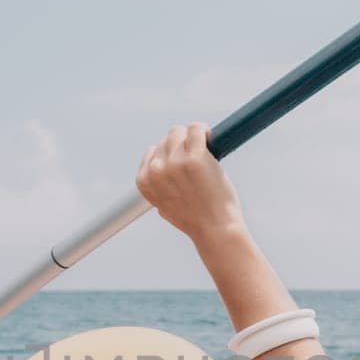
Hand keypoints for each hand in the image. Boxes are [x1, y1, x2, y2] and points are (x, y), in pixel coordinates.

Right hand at [135, 123, 245, 245]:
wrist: (215, 230)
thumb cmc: (196, 220)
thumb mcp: (166, 207)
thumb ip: (160, 188)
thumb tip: (160, 171)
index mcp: (145, 181)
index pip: (152, 151)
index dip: (169, 154)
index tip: (183, 159)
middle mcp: (156, 170)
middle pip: (167, 139)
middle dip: (182, 144)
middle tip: (198, 154)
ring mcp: (175, 163)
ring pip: (180, 132)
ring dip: (192, 136)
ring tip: (205, 147)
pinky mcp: (196, 158)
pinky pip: (196, 129)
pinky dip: (203, 130)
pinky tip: (210, 138)